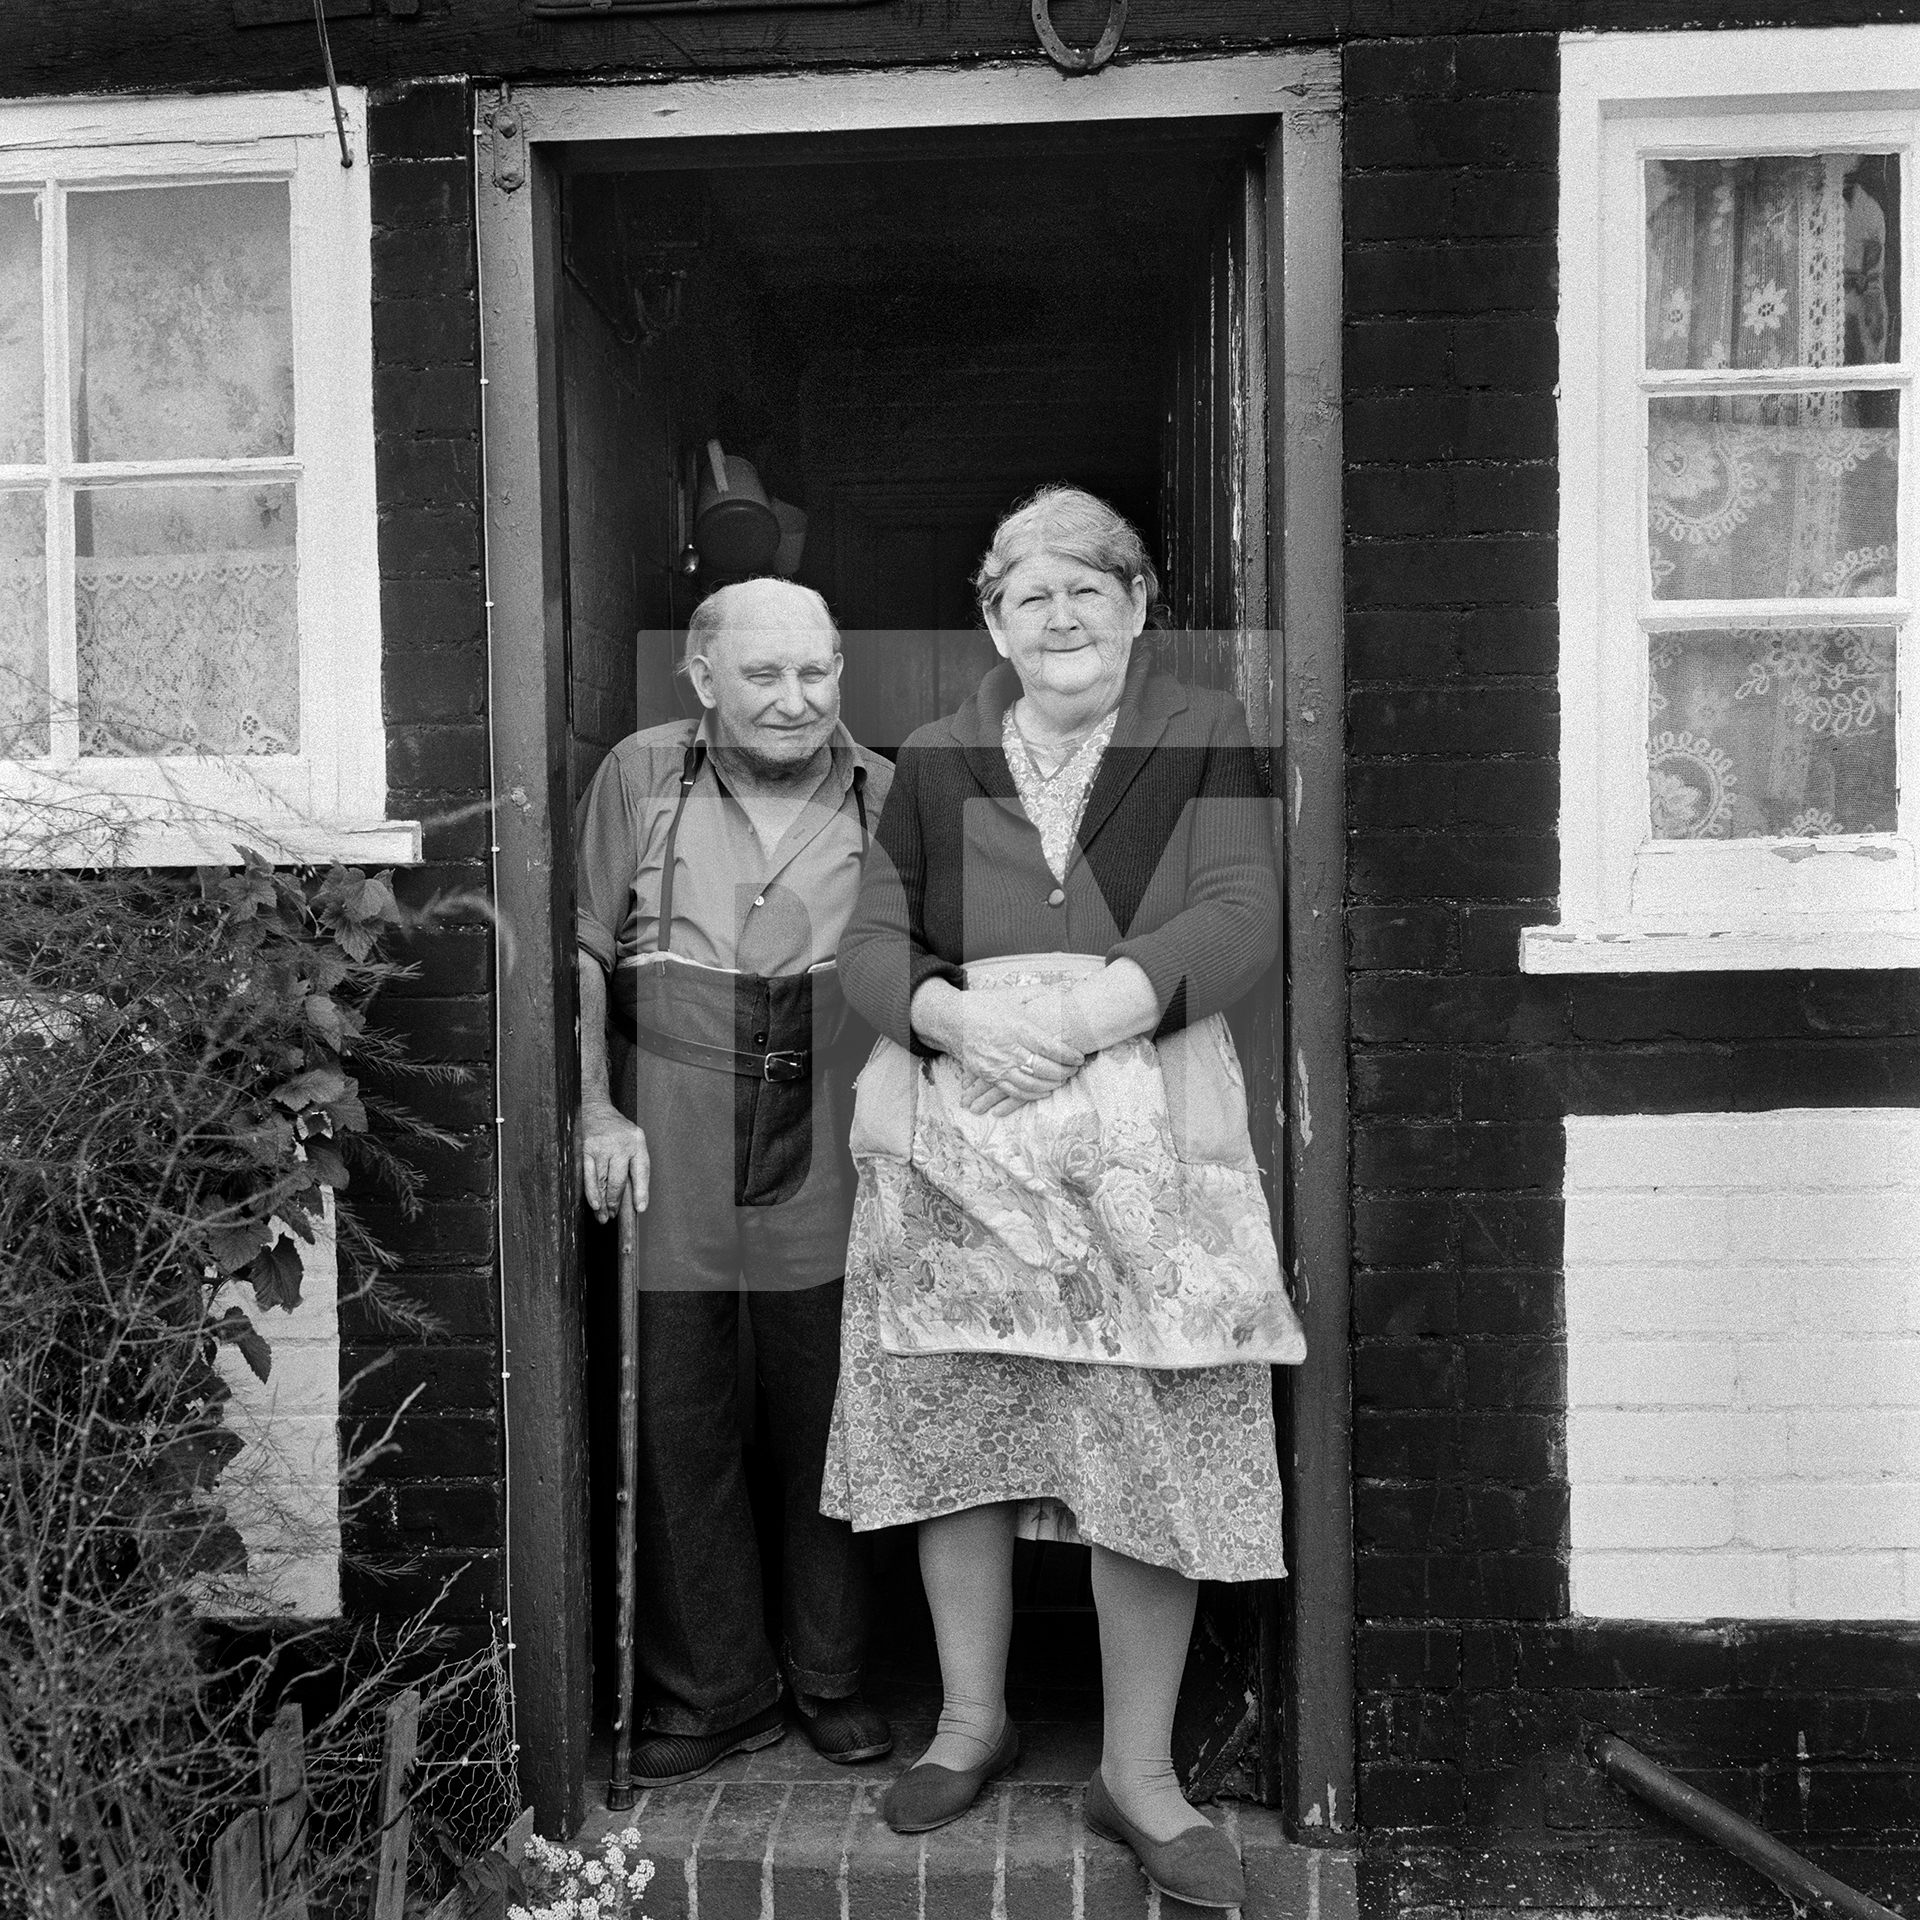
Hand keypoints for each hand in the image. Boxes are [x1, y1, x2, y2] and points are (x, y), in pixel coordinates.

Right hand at [579, 1098, 649, 1221]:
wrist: (595, 1109)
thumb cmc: (617, 1130)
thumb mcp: (633, 1140)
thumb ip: (634, 1163)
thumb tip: (632, 1197)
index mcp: (637, 1142)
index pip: (642, 1171)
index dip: (641, 1192)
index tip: (640, 1208)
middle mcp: (620, 1144)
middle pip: (618, 1180)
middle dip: (616, 1202)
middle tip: (614, 1215)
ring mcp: (602, 1147)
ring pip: (602, 1181)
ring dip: (603, 1202)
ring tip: (604, 1216)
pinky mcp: (586, 1150)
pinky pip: (589, 1176)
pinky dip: (591, 1193)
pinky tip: (595, 1205)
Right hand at [950, 988, 1084, 1117]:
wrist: (951, 1020)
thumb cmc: (984, 1005)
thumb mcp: (1011, 995)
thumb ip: (1038, 994)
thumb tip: (1063, 991)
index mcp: (1016, 1027)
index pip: (1049, 1046)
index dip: (1068, 1055)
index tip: (1080, 1057)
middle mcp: (1007, 1048)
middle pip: (1043, 1068)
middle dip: (1064, 1071)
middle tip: (1075, 1069)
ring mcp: (997, 1065)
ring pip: (1031, 1083)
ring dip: (1051, 1084)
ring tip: (1063, 1079)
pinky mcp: (988, 1075)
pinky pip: (1014, 1091)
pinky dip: (1033, 1094)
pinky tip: (1045, 1090)